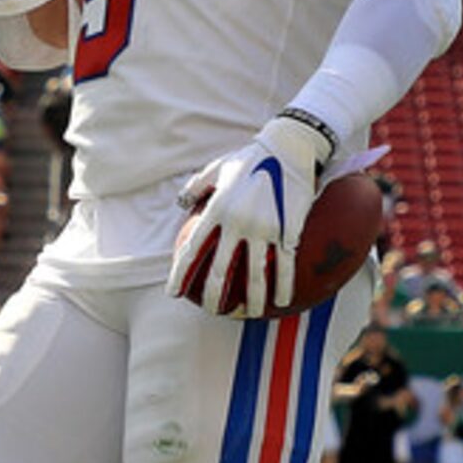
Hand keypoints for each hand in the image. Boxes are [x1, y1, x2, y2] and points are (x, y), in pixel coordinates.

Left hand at [171, 114, 328, 316]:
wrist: (289, 147)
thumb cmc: (250, 156)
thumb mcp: (217, 167)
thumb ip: (196, 187)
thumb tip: (181, 204)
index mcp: (216, 209)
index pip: (193, 248)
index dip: (180, 273)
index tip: (173, 293)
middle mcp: (237, 222)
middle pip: (222, 269)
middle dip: (214, 296)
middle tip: (212, 310)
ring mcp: (264, 228)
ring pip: (256, 274)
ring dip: (252, 300)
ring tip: (249, 315)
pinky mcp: (288, 230)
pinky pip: (285, 264)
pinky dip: (283, 285)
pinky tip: (282, 301)